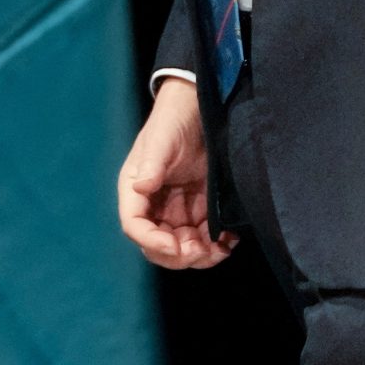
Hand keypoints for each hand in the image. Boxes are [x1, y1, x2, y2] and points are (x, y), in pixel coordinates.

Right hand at [117, 78, 238, 268]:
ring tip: (220, 248)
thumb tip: (140, 188)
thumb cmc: (174, 120)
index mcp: (136, 192)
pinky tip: (229, 241)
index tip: (176, 246)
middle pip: (158, 246)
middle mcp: (154, 206)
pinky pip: (204, 238)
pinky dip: (216, 246)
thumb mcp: (162, 139)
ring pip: (183, 248)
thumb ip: (152, 163)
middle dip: (179, 254)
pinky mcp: (199, 210)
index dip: (152, 242)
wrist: (201, 108)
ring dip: (200, 256)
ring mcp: (177, 210)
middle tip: (201, 249)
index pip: (135, 226)